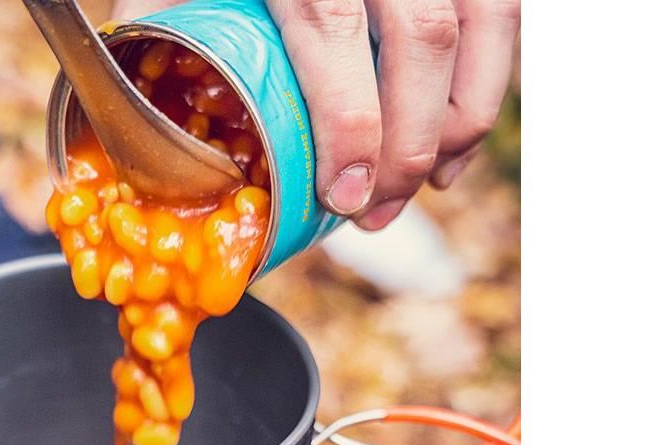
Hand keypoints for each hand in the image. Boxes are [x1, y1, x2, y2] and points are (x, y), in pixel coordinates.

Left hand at [110, 0, 518, 230]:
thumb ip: (163, 30)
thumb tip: (152, 136)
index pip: (331, 27)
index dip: (349, 126)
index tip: (344, 199)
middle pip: (422, 36)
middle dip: (408, 148)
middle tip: (374, 215)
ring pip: (480, 25)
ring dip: (457, 125)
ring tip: (419, 188)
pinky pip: (501, 14)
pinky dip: (487, 86)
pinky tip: (453, 148)